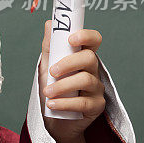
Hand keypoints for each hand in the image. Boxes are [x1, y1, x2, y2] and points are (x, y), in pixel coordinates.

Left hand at [38, 19, 105, 142]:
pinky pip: (84, 103)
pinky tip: (52, 104)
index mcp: (82, 56)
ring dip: (63, 86)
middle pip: (89, 58)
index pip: (94, 40)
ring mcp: (96, 88)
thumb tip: (49, 23)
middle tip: (51, 71)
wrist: (54, 119)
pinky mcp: (97, 106)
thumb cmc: (53, 88)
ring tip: (47, 92)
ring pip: (85, 80)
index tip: (70, 40)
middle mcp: (92, 70)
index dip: (86, 36)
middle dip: (68, 63)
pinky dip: (65, 103)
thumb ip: (50, 47)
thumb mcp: (47, 66)